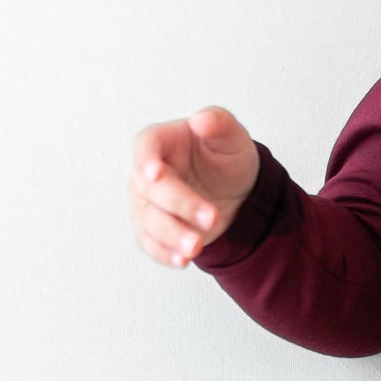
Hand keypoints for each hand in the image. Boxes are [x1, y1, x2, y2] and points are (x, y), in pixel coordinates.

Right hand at [128, 106, 259, 268]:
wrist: (235, 190)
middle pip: (151, 191)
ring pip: (150, 222)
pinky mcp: (153, 229)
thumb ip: (219, 123)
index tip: (155, 175)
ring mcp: (146, 203)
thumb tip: (202, 120)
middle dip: (180, 206)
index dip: (146, 161)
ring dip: (172, 236)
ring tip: (196, 247)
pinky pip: (151, 244)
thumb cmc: (225, 156)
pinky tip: (182, 260)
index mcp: (160, 142)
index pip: (144, 147)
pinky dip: (165, 253)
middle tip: (212, 218)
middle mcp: (145, 174)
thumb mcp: (232, 137)